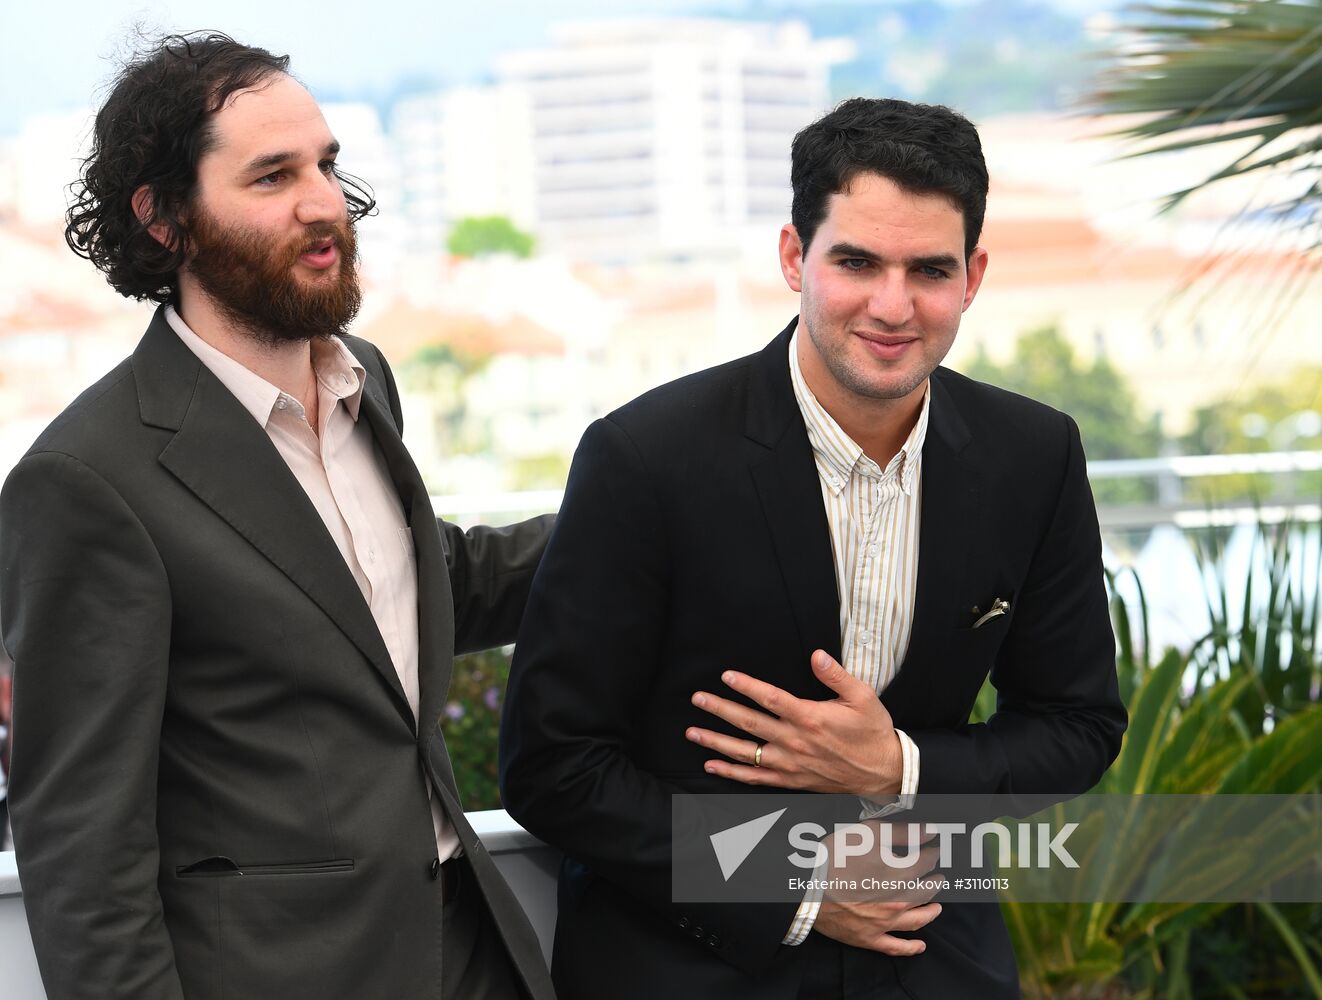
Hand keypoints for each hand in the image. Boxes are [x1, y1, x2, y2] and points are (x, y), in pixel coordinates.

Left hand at [686, 650, 902, 798]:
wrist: (884, 773)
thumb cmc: (873, 732)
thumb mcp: (863, 696)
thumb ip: (836, 675)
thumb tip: (816, 655)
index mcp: (810, 717)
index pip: (770, 698)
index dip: (746, 686)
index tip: (725, 676)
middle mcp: (795, 741)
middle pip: (749, 723)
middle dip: (720, 710)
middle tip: (697, 699)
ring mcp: (791, 764)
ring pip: (746, 752)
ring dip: (716, 741)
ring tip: (692, 732)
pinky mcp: (792, 781)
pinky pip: (756, 778)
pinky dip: (732, 773)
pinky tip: (712, 765)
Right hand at [814, 824, 944, 955]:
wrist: (807, 885)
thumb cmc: (835, 856)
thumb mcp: (868, 834)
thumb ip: (902, 832)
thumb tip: (928, 831)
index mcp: (900, 874)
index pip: (926, 862)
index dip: (932, 853)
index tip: (934, 848)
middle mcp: (898, 901)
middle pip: (926, 891)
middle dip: (935, 881)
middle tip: (938, 875)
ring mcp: (885, 923)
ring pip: (918, 920)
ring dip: (931, 912)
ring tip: (937, 907)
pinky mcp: (869, 938)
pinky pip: (896, 947)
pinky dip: (911, 948)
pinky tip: (921, 945)